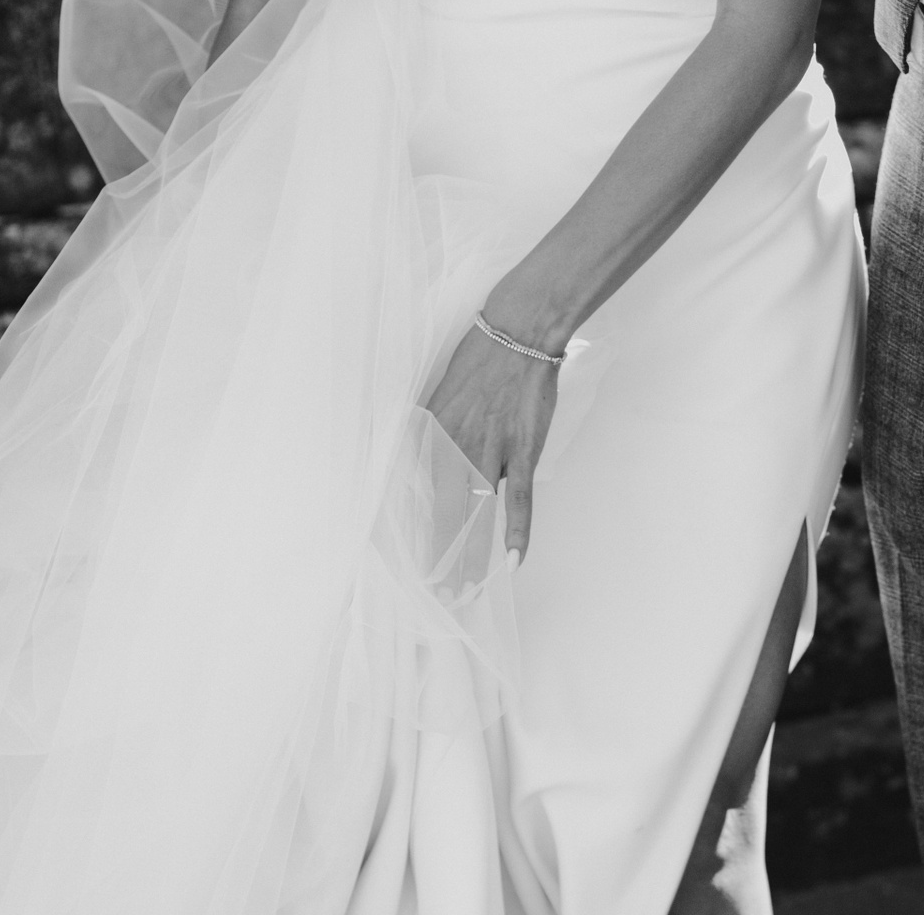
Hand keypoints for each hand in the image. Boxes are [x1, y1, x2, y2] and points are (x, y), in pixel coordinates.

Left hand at [423, 316, 559, 567]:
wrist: (517, 332)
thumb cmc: (480, 359)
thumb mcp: (440, 394)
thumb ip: (430, 431)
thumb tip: (419, 461)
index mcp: (430, 434)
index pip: (414, 493)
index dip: (410, 529)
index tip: (401, 560)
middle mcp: (454, 446)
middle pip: (441, 513)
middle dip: (437, 555)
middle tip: (434, 591)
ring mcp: (489, 450)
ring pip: (476, 514)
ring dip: (470, 555)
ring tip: (467, 589)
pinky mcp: (522, 450)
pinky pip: (519, 499)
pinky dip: (516, 531)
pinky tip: (513, 560)